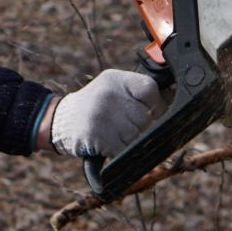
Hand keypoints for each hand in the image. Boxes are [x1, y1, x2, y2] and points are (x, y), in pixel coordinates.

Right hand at [44, 67, 164, 158]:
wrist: (59, 121)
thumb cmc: (94, 107)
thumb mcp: (111, 89)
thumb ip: (137, 92)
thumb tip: (172, 98)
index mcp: (114, 79)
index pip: (149, 89)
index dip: (154, 103)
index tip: (147, 110)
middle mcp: (107, 95)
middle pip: (144, 116)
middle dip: (138, 125)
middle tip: (120, 124)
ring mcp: (101, 116)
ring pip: (135, 135)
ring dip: (128, 140)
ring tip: (111, 133)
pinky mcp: (96, 136)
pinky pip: (122, 148)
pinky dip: (118, 151)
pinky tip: (107, 143)